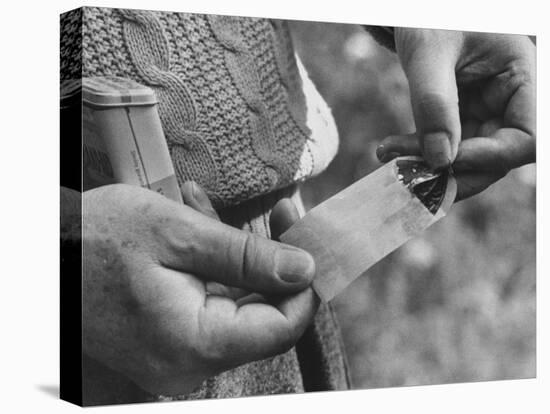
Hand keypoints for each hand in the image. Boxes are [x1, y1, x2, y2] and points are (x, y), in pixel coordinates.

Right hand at [83, 183, 316, 395]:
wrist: (40, 258)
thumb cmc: (95, 241)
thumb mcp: (177, 235)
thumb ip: (247, 257)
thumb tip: (305, 271)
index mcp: (197, 343)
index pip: (284, 326)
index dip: (304, 283)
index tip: (306, 238)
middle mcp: (191, 361)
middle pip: (263, 313)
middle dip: (272, 259)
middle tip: (279, 212)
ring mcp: (179, 353)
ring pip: (236, 304)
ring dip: (237, 255)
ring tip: (210, 210)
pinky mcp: (169, 339)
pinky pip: (209, 304)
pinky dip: (213, 267)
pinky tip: (197, 228)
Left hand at [376, 29, 534, 199]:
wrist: (416, 14)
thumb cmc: (430, 18)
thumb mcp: (429, 53)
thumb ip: (434, 103)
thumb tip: (440, 160)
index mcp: (521, 76)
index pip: (527, 137)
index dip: (491, 157)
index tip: (445, 160)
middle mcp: (509, 101)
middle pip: (498, 157)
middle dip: (454, 170)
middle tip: (409, 173)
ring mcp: (485, 113)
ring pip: (470, 160)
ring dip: (431, 167)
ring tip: (390, 156)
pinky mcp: (460, 120)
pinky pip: (447, 150)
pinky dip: (420, 155)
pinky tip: (390, 150)